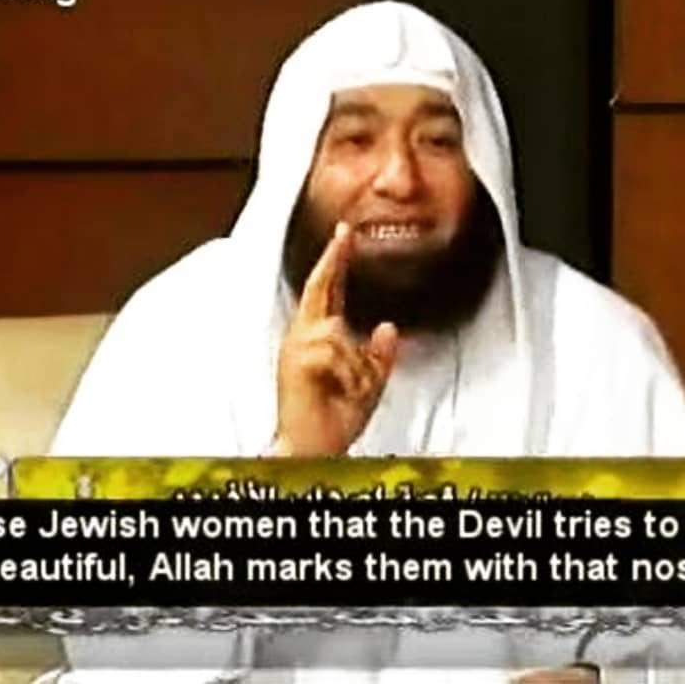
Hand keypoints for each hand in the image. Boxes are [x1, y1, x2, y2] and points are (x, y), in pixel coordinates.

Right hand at [271, 221, 397, 456]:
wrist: (312, 450)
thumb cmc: (334, 421)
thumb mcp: (370, 384)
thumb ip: (378, 355)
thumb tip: (388, 327)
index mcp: (316, 339)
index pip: (326, 291)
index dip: (334, 261)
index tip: (344, 236)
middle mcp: (302, 338)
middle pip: (318, 288)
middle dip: (332, 260)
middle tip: (345, 234)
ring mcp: (297, 349)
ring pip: (339, 331)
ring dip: (357, 364)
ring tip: (354, 390)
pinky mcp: (297, 362)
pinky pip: (336, 352)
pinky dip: (350, 374)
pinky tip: (344, 391)